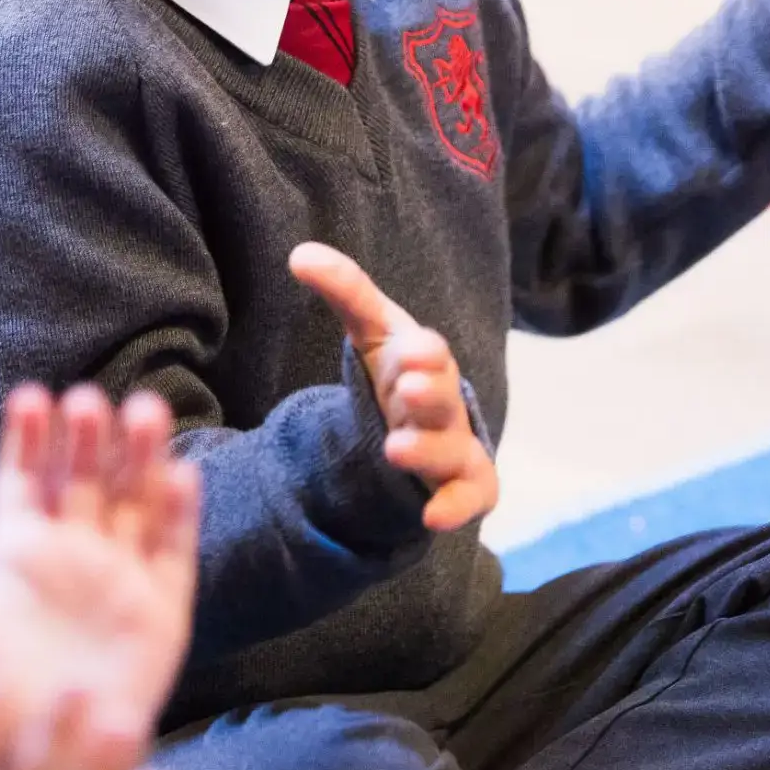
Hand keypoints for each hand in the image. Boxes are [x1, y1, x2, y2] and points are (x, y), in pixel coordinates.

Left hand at [0, 387, 197, 745]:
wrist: (32, 758)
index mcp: (19, 553)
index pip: (27, 480)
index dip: (30, 439)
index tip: (31, 396)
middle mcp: (73, 556)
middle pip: (86, 480)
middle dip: (87, 440)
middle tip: (87, 400)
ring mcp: (119, 578)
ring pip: (135, 502)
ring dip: (139, 458)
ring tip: (143, 411)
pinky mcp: (161, 610)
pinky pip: (174, 553)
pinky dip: (180, 515)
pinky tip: (181, 475)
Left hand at [290, 242, 497, 532]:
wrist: (419, 425)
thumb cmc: (396, 371)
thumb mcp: (371, 330)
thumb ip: (344, 290)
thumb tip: (299, 253)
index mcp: (423, 361)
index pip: (426, 351)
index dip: (421, 352)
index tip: (411, 348)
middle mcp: (442, 402)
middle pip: (441, 398)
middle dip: (429, 394)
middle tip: (407, 389)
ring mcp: (455, 444)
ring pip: (450, 449)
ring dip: (428, 450)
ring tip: (397, 451)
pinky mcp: (463, 485)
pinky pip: (470, 497)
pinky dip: (456, 506)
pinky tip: (432, 516)